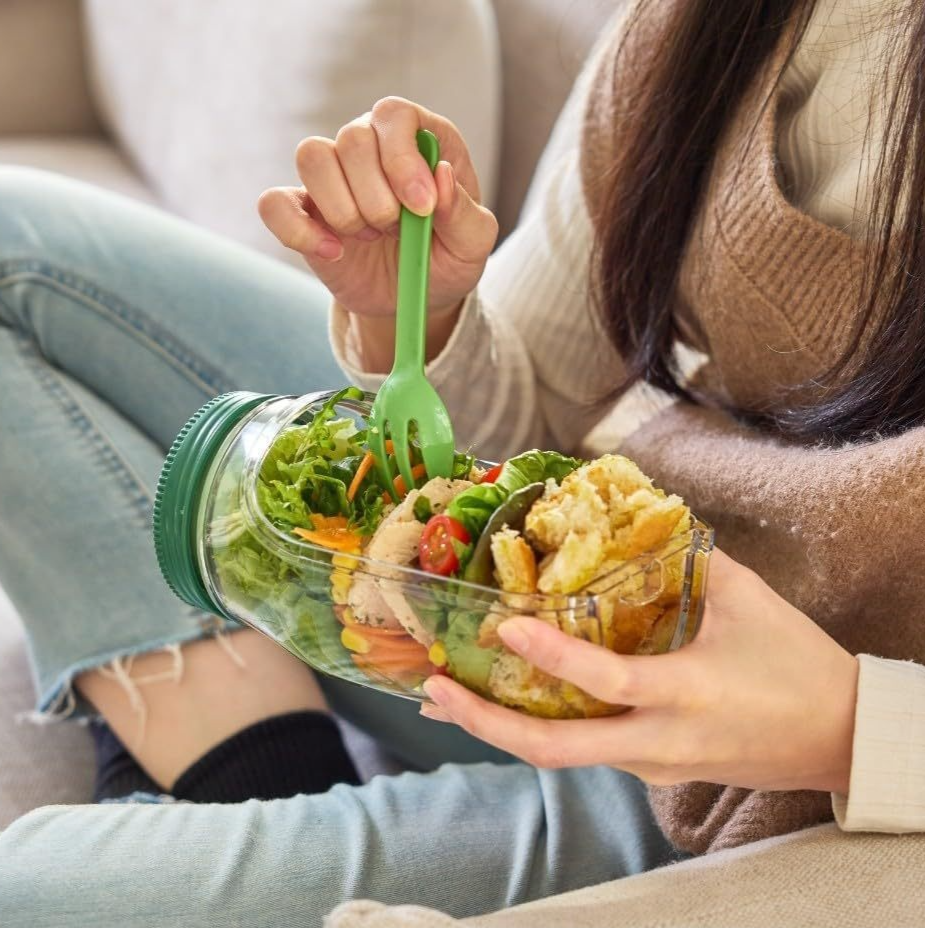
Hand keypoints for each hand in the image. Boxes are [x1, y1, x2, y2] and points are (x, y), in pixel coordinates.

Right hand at [258, 96, 497, 318]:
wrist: (415, 297)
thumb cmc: (447, 260)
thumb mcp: (473, 246)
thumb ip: (465, 213)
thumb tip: (440, 177)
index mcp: (419, 139)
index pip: (393, 116)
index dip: (402, 158)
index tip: (420, 207)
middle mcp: (372, 146)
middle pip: (352, 139)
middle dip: (376, 198)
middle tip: (396, 230)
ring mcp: (334, 176)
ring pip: (311, 157)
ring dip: (343, 209)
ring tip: (368, 236)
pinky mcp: (303, 211)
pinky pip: (273, 203)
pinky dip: (298, 231)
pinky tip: (333, 253)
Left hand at [421, 549, 859, 793]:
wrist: (838, 737)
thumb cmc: (798, 666)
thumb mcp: (747, 601)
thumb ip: (687, 559)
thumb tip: (638, 520)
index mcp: (686, 695)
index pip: (606, 682)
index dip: (553, 658)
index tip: (507, 630)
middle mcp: (659, 742)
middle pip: (556, 751)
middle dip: (488, 726)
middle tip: (435, 693)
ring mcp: (654, 764)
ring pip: (564, 756)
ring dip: (504, 729)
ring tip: (451, 698)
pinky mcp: (655, 769)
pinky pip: (587, 750)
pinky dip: (543, 727)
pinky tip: (513, 702)